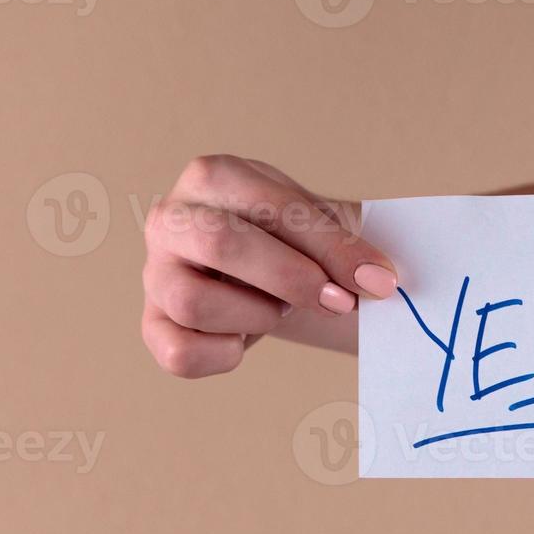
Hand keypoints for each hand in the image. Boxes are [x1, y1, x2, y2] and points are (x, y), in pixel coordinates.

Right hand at [141, 155, 396, 377]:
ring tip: (280, 309)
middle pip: (218, 243)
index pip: (268, 205)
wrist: (273, 275)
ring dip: (257, 315)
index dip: (330, 247)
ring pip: (193, 301)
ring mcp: (156, 272)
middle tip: (341, 302)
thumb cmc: (300, 243)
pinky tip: (246, 340)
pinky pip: (179, 352)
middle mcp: (173, 219)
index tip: (380, 280)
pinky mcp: (153, 323)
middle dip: (291, 278)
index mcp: (215, 177)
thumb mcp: (327, 223)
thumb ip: (350, 240)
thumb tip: (379, 276)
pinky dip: (223, 355)